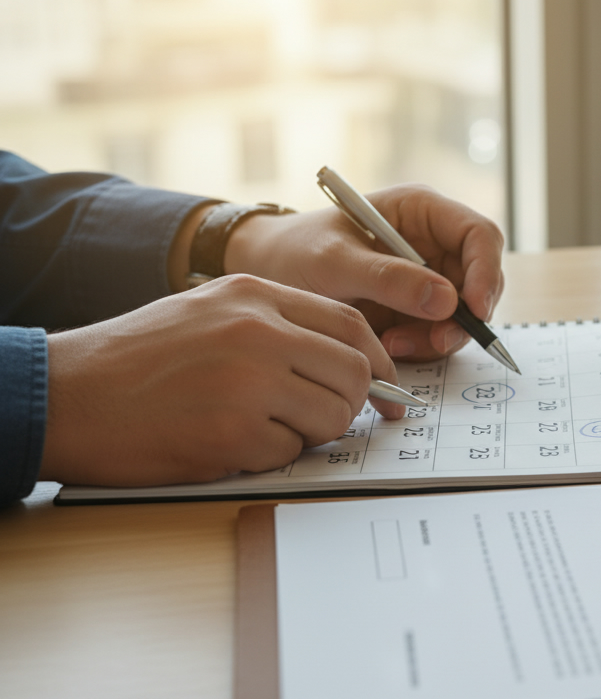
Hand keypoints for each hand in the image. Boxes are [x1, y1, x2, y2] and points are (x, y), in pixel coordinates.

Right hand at [39, 275, 403, 486]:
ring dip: (309, 433)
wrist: (63, 394)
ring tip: (259, 428)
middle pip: (354, 373)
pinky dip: (267, 457)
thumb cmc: (136, 360)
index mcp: (255, 294)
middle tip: (321, 418)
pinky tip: (225, 443)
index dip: (379, 362)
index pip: (351, 324)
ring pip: (332, 416)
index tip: (387, 389)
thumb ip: (278, 326)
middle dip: (348, 404)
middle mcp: (258, 330)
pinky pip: (288, 453)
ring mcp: (247, 381)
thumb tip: (349, 362)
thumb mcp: (209, 311)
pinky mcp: (231, 433)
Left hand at [224, 184, 505, 361]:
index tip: (473, 309)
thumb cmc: (295, 251)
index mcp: (421, 212)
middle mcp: (433, 243)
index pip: (479, 235)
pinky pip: (439, 333)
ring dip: (438, 337)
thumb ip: (389, 278)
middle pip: (479, 280)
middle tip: (437, 341)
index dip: (486, 271)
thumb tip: (447, 301)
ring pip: (462, 314)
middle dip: (463, 316)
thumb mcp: (335, 262)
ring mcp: (428, 278)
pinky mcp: (416, 310)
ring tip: (392, 346)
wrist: (268, 275)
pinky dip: (421, 347)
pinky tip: (388, 346)